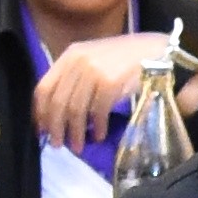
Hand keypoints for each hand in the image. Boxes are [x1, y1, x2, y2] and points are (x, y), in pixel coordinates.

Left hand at [33, 32, 181, 140]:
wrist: (157, 50)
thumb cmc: (126, 58)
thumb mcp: (94, 59)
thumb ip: (76, 78)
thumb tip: (60, 110)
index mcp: (70, 55)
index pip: (44, 87)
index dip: (40, 112)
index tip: (41, 129)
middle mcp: (78, 61)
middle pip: (57, 102)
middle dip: (55, 127)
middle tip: (57, 144)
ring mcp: (93, 71)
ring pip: (75, 110)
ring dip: (75, 132)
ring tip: (77, 146)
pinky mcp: (109, 83)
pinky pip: (97, 112)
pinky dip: (96, 127)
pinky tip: (99, 135)